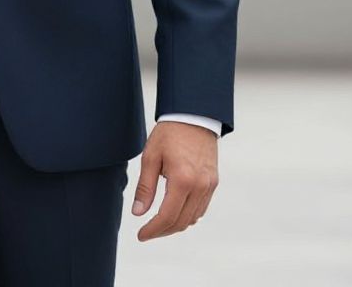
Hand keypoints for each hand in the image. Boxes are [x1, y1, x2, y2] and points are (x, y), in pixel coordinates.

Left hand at [130, 121, 218, 240]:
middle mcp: (199, 186)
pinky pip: (201, 208)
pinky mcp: (213, 183)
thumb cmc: (170, 133)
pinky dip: (187, 215)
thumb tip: (138, 213)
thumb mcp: (151, 156)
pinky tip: (175, 211)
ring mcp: (209, 186)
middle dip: (162, 231)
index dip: (153, 230)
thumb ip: (145, 187)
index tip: (141, 235)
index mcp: (182, 179)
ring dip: (175, 225)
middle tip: (147, 232)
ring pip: (192, 219)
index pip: (167, 216)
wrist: (194, 116)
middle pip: (181, 222)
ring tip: (158, 223)